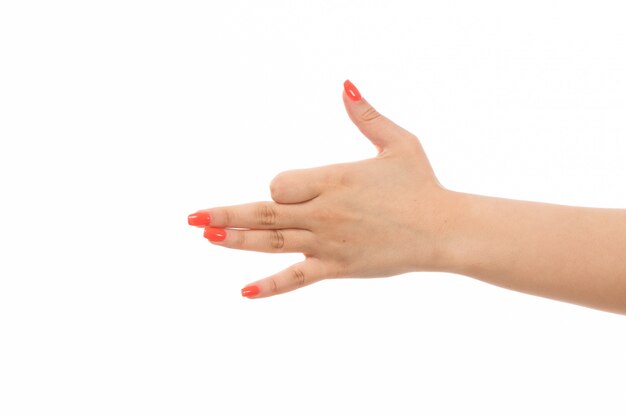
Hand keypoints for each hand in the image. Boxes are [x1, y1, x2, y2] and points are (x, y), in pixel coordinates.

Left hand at [188, 80, 456, 297]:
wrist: (444, 230)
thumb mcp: (397, 142)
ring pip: (272, 242)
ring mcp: (328, 242)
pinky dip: (271, 286)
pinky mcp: (337, 267)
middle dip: (226, 213)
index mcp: (332, 179)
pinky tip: (245, 292)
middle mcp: (323, 211)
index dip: (278, 188)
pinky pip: (297, 277)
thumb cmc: (421, 184)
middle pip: (263, 211)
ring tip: (206, 237)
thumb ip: (366, 115)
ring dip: (236, 239)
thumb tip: (344, 84)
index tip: (292, 192)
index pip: (280, 184)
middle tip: (191, 217)